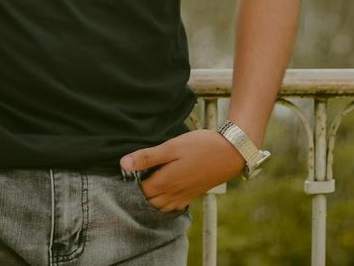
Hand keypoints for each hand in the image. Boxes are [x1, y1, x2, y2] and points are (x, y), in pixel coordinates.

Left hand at [120, 129, 248, 211]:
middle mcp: (173, 194)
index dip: (130, 184)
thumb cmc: (200, 147)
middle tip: (134, 179)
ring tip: (147, 186)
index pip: (139, 191)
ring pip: (161, 207)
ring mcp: (184, 196)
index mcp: (164, 182)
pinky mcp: (193, 195)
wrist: (230, 153)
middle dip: (139, 195)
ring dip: (152, 201)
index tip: (126, 173)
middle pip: (148, 202)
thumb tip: (123, 164)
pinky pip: (174, 207)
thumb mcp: (172, 147)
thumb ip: (148, 157)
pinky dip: (166, 204)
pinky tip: (165, 193)